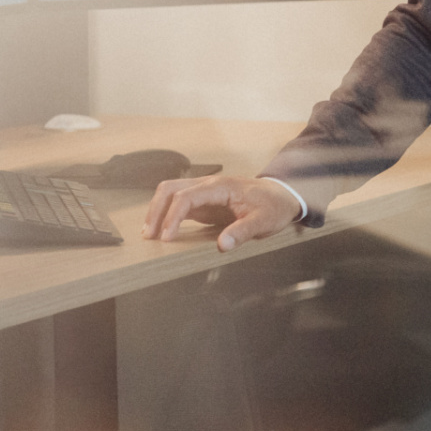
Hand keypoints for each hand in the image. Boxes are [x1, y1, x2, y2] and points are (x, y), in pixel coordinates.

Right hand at [142, 174, 302, 251]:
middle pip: (170, 189)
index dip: (172, 217)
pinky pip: (177, 203)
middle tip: (149, 236)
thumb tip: (223, 245)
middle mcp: (208, 185)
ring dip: (156, 211)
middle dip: (155, 211)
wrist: (280, 196)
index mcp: (220, 187)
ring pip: (170, 192)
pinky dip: (165, 214)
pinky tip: (161, 231)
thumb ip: (243, 232)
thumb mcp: (263, 221)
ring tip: (149, 235)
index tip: (167, 238)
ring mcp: (203, 191)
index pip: (186, 196)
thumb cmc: (272, 206)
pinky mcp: (203, 200)